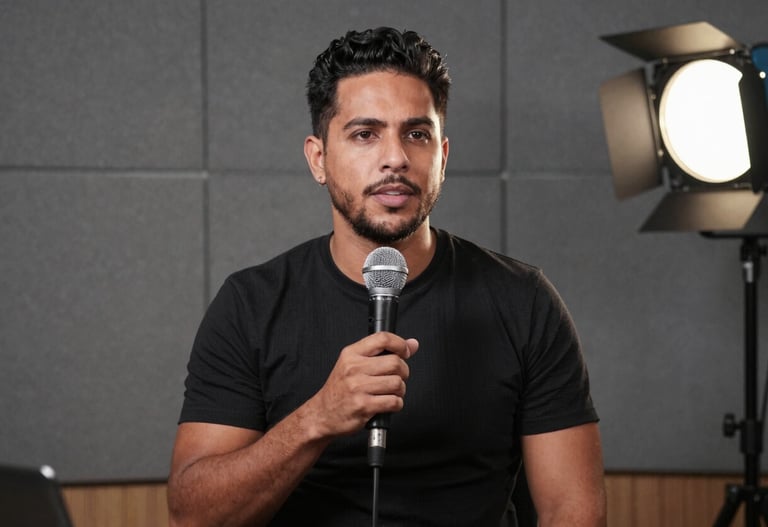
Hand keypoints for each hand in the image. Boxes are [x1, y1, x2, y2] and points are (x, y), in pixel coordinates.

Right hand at [304, 332, 418, 438]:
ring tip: (390, 392)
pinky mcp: (363, 406)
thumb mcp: (355, 363)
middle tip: (396, 377)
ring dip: (400, 390)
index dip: (400, 344)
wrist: (323, 414)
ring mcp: (358, 387)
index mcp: (351, 354)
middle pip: (395, 362)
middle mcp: (354, 368)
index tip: (404, 352)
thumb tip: (412, 344)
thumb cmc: (341, 389)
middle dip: (403, 371)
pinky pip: (394, 402)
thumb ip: (383, 352)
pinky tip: (387, 403)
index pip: (383, 338)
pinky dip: (396, 404)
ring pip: (397, 383)